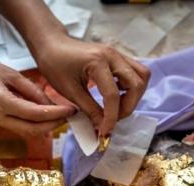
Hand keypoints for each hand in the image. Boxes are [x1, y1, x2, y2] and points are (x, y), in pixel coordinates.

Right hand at [0, 48, 74, 136]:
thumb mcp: (8, 72)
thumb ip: (31, 90)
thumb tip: (51, 104)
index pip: (35, 114)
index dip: (56, 114)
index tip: (71, 110)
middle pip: (32, 130)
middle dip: (53, 125)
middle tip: (68, 115)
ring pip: (24, 132)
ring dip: (42, 126)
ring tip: (57, 114)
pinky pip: (14, 127)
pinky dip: (29, 122)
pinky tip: (38, 114)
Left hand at [33, 34, 150, 138]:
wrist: (52, 45)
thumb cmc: (55, 65)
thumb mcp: (69, 91)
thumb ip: (89, 110)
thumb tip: (101, 128)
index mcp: (97, 62)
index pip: (113, 95)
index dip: (111, 117)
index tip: (105, 132)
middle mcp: (112, 55)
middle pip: (136, 84)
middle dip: (127, 107)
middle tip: (113, 119)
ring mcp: (117, 54)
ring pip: (141, 76)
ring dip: (134, 96)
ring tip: (117, 108)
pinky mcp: (118, 57)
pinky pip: (135, 72)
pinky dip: (131, 87)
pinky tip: (116, 95)